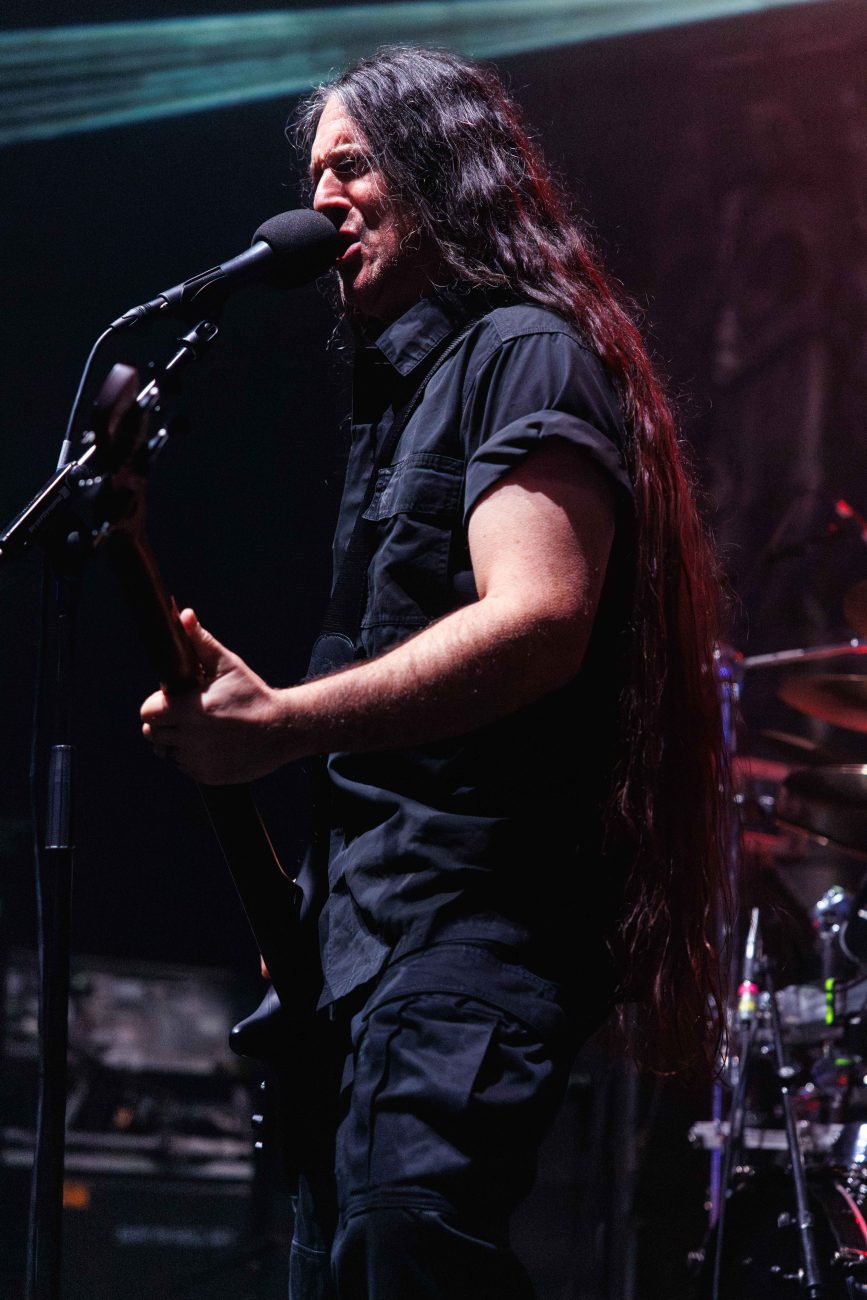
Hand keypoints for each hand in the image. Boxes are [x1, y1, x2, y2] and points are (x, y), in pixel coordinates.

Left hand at [140, 609, 287, 784]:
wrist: (283, 729)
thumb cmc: (254, 695)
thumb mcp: (228, 665)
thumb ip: (200, 641)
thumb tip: (183, 615)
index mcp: (191, 710)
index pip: (147, 713)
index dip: (156, 705)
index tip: (171, 701)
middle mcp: (192, 738)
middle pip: (152, 735)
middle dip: (164, 723)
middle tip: (184, 715)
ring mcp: (199, 760)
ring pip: (167, 752)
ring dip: (176, 742)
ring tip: (198, 729)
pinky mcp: (207, 775)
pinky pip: (184, 767)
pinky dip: (192, 758)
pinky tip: (210, 744)